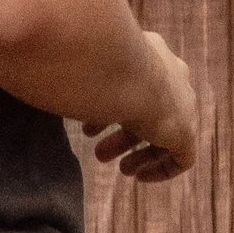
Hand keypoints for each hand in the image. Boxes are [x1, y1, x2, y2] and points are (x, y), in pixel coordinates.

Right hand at [82, 31, 198, 182]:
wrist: (120, 74)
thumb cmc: (92, 62)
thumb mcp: (83, 62)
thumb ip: (77, 70)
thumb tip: (47, 76)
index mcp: (153, 55)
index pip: (137, 84)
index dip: (112, 108)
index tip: (90, 127)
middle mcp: (174, 78)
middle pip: (148, 110)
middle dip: (121, 134)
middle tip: (97, 151)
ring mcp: (183, 106)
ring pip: (162, 134)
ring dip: (133, 150)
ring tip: (111, 164)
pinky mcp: (186, 132)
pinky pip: (181, 157)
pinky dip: (160, 169)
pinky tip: (138, 176)